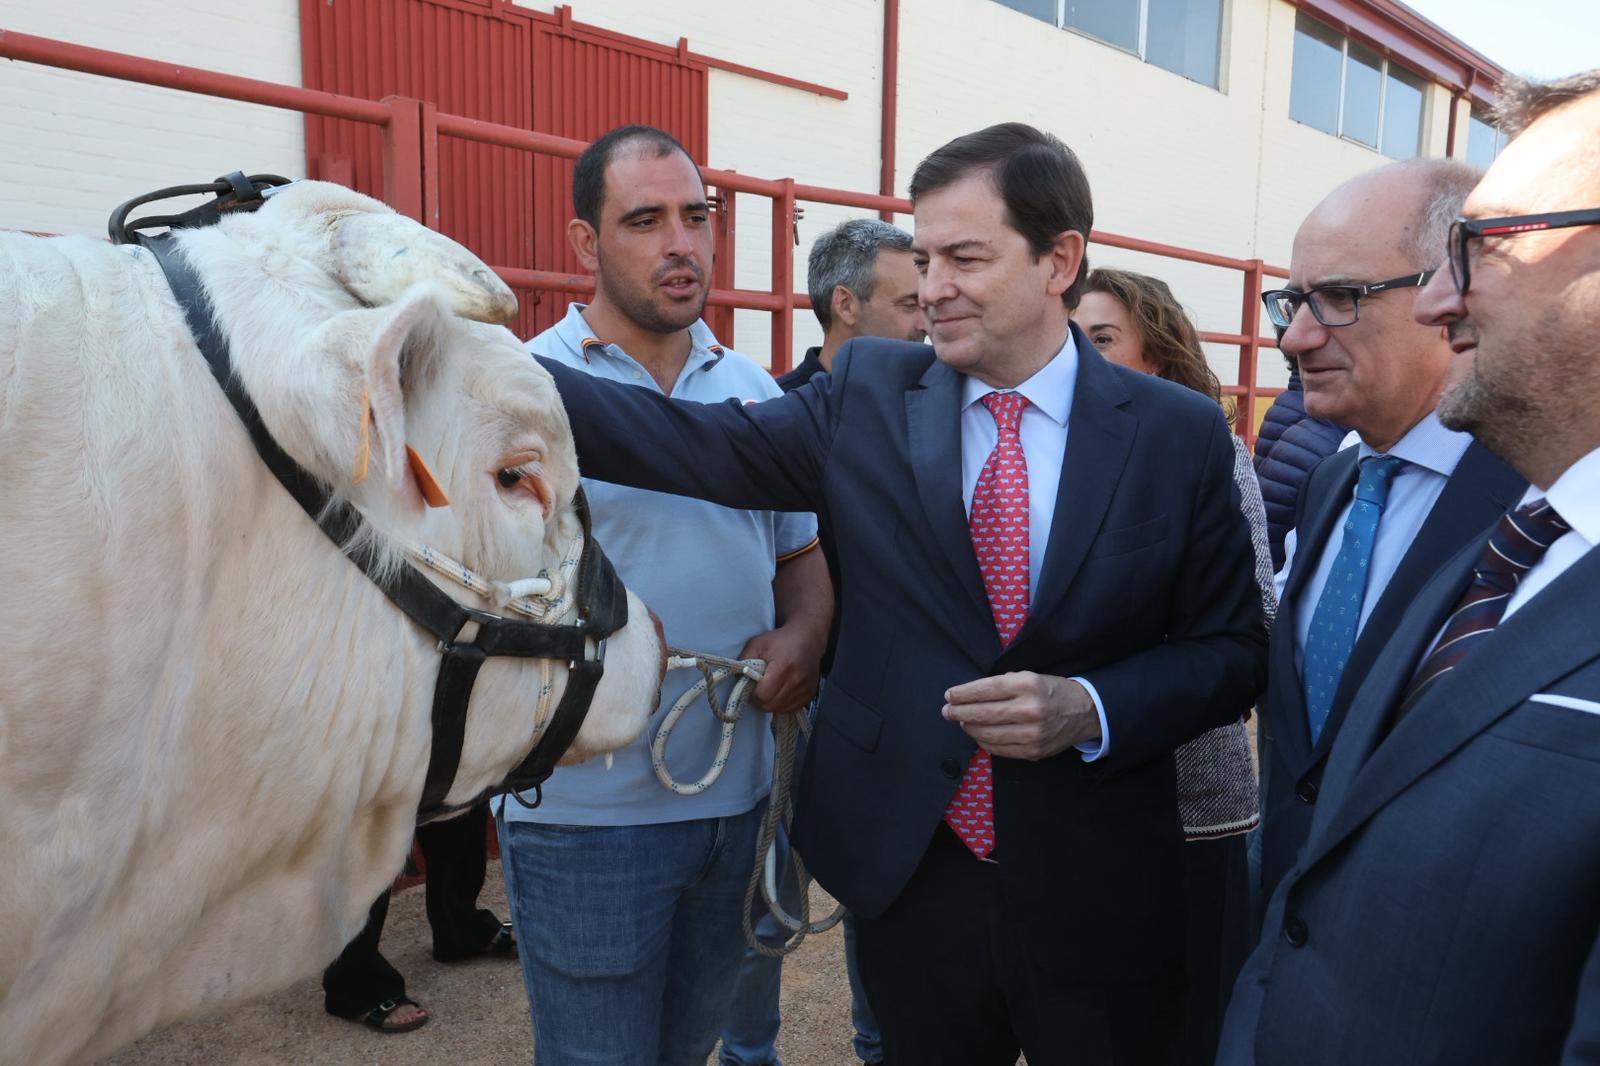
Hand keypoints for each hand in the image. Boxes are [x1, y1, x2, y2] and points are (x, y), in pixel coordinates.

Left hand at [738, 624, 823, 714]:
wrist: (808, 639)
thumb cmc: (780, 641)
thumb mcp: (757, 644)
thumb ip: (744, 662)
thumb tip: (738, 680)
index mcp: (783, 667)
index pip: (763, 695)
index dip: (753, 693)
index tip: (752, 685)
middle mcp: (797, 681)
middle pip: (770, 706)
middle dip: (761, 699)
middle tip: (759, 687)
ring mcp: (805, 690)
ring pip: (780, 710)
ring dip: (771, 702)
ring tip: (770, 688)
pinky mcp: (810, 695)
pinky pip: (790, 709)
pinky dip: (782, 704)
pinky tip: (780, 691)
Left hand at [942, 672, 1099, 759]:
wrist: (1083, 712)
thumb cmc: (1050, 691)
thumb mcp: (1029, 677)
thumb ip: (1002, 685)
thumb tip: (968, 696)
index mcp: (1028, 685)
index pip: (987, 689)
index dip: (964, 694)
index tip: (949, 695)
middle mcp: (1030, 710)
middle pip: (984, 713)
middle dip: (959, 712)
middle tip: (947, 711)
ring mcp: (1032, 734)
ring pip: (988, 734)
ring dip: (969, 728)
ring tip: (962, 722)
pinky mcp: (1033, 751)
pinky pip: (999, 749)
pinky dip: (984, 742)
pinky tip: (978, 734)